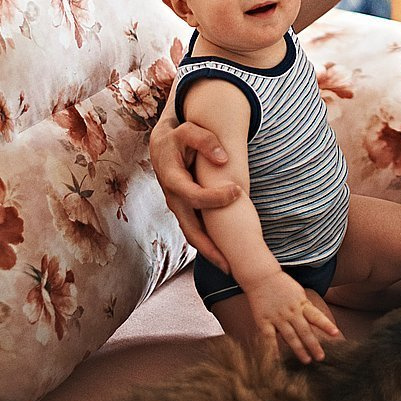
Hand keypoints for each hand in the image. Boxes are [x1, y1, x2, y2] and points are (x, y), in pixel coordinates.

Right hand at [148, 115, 235, 271]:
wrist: (162, 144)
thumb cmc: (178, 136)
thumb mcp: (188, 131)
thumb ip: (205, 141)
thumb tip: (223, 158)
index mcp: (172, 180)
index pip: (193, 195)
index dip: (215, 196)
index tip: (238, 190)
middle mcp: (173, 199)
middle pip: (190, 229)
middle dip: (210, 248)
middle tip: (231, 264)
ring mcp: (178, 207)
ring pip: (192, 235)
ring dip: (210, 252)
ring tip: (230, 268)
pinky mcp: (185, 210)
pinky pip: (196, 230)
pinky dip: (208, 243)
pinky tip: (224, 254)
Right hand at [244, 272, 341, 363]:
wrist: (262, 277)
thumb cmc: (282, 285)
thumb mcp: (299, 293)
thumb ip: (306, 308)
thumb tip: (315, 324)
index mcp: (301, 304)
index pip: (316, 316)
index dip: (326, 325)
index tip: (336, 333)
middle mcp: (291, 312)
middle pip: (305, 331)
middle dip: (314, 345)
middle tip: (321, 357)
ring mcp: (278, 317)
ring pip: (290, 337)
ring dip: (299, 350)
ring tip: (307, 360)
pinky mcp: (264, 321)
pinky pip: (270, 339)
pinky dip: (273, 350)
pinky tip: (278, 361)